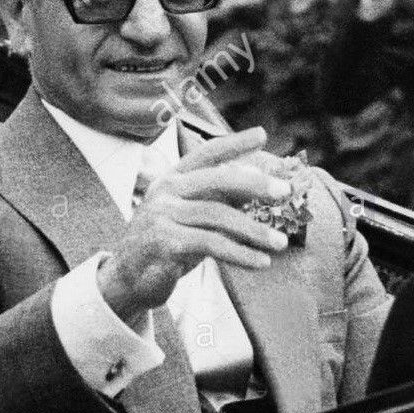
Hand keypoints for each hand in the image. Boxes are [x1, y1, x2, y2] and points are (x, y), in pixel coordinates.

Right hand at [96, 127, 291, 326]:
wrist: (129, 278)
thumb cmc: (167, 243)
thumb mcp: (193, 217)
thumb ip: (219, 198)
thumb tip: (257, 180)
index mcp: (172, 179)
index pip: (205, 154)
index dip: (234, 143)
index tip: (261, 134)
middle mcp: (165, 191)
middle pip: (215, 179)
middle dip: (253, 183)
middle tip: (284, 191)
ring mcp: (162, 215)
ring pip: (217, 215)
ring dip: (254, 230)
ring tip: (281, 242)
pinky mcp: (164, 241)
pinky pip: (211, 244)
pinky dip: (240, 254)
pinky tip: (261, 262)